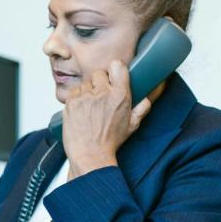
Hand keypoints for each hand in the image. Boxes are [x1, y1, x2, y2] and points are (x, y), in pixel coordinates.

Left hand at [62, 60, 154, 178]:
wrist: (90, 155)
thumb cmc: (110, 142)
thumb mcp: (132, 125)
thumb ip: (142, 107)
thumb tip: (149, 96)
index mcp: (120, 95)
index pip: (117, 66)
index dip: (114, 70)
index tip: (113, 75)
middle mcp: (102, 93)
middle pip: (99, 73)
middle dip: (99, 83)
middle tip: (100, 97)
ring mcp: (85, 97)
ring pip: (85, 83)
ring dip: (87, 92)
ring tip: (89, 108)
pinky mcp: (71, 102)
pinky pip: (73, 92)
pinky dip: (76, 99)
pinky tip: (81, 111)